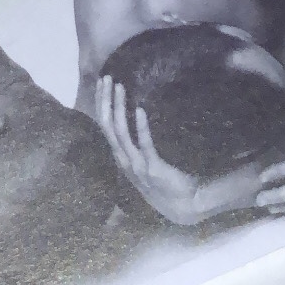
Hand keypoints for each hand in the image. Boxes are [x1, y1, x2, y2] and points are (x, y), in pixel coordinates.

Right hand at [95, 77, 208, 225]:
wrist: (182, 206)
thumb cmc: (164, 183)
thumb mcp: (143, 164)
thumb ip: (136, 146)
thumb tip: (134, 116)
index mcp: (121, 157)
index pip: (105, 126)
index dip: (101, 104)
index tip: (102, 83)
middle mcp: (124, 160)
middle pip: (108, 126)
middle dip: (105, 101)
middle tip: (107, 78)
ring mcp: (136, 166)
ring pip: (121, 133)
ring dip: (119, 108)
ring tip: (120, 87)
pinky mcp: (152, 169)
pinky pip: (144, 145)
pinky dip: (141, 127)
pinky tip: (140, 111)